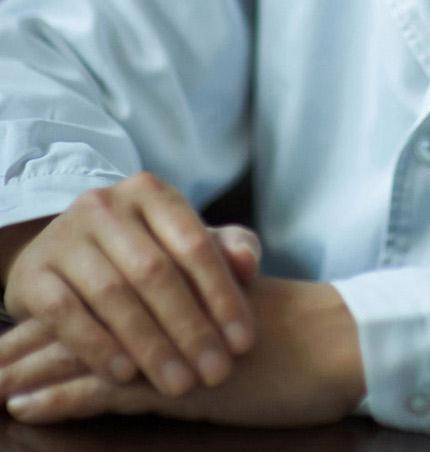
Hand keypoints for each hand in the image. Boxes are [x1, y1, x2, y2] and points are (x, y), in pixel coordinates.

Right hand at [1, 174, 260, 398]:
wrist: (64, 252)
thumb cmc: (141, 248)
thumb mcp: (184, 240)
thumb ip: (226, 248)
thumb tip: (249, 265)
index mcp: (152, 192)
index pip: (194, 244)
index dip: (222, 295)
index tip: (243, 343)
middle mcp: (106, 205)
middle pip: (156, 272)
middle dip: (190, 328)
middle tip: (215, 373)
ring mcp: (66, 236)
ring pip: (114, 294)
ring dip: (150, 345)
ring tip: (179, 383)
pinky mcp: (34, 273)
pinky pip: (66, 313)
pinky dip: (97, 346)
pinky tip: (125, 373)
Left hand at [1, 277, 364, 425]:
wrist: (332, 341)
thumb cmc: (296, 331)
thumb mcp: (240, 312)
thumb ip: (203, 302)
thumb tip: (167, 314)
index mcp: (178, 288)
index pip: (108, 295)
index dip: (63, 314)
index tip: (19, 331)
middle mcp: (165, 307)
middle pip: (85, 320)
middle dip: (32, 343)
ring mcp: (167, 341)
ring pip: (83, 351)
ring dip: (30, 369)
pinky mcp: (173, 381)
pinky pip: (103, 389)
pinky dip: (58, 397)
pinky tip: (23, 406)